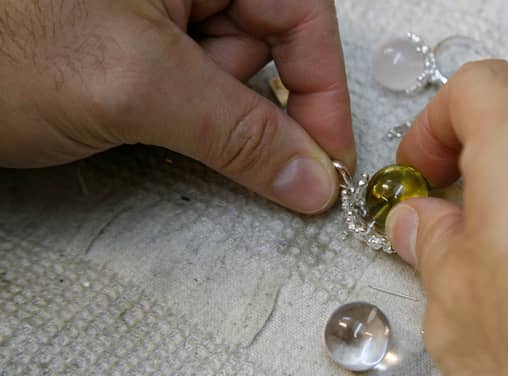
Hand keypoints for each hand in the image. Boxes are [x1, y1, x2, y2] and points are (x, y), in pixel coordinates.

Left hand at [0, 0, 353, 213]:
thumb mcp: (136, 86)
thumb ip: (239, 133)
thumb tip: (308, 177)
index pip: (303, 15)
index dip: (322, 92)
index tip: (328, 160)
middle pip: (267, 43)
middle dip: (248, 102)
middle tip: (199, 127)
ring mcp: (156, 4)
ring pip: (226, 72)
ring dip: (202, 111)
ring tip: (134, 107)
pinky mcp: (133, 41)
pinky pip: (188, 85)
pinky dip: (176, 115)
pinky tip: (129, 111)